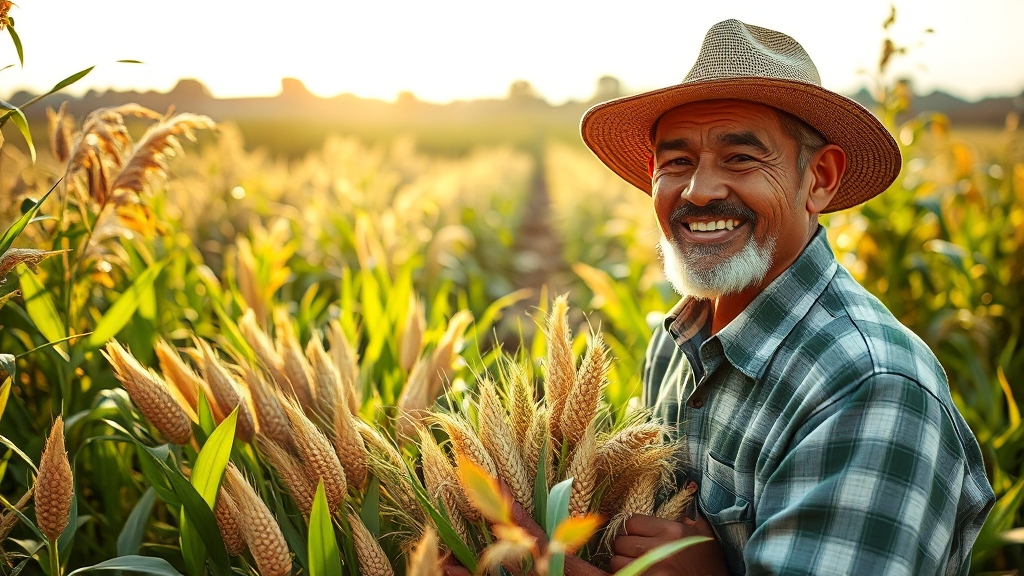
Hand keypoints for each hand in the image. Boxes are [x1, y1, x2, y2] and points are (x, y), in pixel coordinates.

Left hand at [609, 513, 727, 575]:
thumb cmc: (710, 567)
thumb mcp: (705, 538)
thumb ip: (690, 521)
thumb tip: (681, 508)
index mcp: (672, 532)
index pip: (631, 521)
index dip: (631, 529)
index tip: (635, 535)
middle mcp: (660, 549)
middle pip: (620, 541)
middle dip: (624, 547)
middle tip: (633, 553)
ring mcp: (652, 570)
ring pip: (616, 561)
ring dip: (622, 564)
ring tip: (635, 566)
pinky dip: (625, 575)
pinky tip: (637, 574)